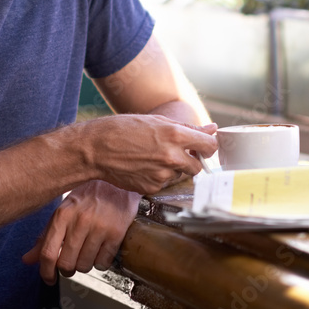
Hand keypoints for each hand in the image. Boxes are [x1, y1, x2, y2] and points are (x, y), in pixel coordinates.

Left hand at [22, 180, 139, 284]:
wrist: (117, 180)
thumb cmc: (89, 195)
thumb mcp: (64, 210)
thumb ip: (46, 236)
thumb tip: (28, 259)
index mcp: (63, 214)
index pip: (48, 253)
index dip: (46, 272)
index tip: (49, 279)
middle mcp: (80, 221)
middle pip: (66, 263)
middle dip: (67, 269)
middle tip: (71, 263)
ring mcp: (99, 227)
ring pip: (85, 266)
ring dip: (85, 265)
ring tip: (88, 252)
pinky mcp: (116, 233)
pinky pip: (103, 263)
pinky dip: (101, 262)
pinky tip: (101, 250)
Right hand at [81, 115, 217, 194]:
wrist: (96, 149)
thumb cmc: (124, 129)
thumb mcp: (157, 121)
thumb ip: (188, 129)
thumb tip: (212, 129)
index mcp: (175, 136)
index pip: (210, 146)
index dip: (208, 146)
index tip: (202, 146)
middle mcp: (172, 157)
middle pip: (198, 166)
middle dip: (191, 160)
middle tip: (175, 152)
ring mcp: (162, 175)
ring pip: (180, 175)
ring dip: (173, 168)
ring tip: (152, 157)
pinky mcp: (152, 187)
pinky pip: (164, 183)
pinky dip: (158, 177)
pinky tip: (144, 166)